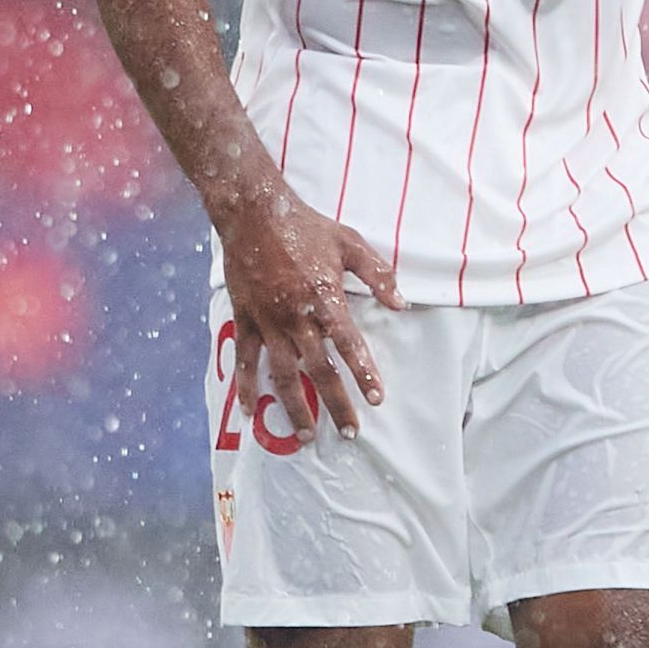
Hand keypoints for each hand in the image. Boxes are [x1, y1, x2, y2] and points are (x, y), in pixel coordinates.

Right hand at [218, 189, 405, 444]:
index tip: (377, 398)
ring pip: (283, 374)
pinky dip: (247, 386)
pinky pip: (246, 360)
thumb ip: (378, 275)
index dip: (364, 373)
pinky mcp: (245, 319)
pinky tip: (250, 412)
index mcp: (325, 298)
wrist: (253, 212)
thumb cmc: (306, 226)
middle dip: (336, 403)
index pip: (349, 344)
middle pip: (320, 370)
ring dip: (295, 407)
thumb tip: (402, 304)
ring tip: (307, 435)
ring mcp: (268, 321)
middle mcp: (297, 316)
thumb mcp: (350, 243)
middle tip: (350, 432)